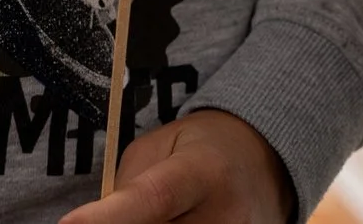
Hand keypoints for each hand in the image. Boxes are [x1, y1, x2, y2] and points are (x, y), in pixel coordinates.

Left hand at [60, 109, 295, 223]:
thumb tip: (97, 223)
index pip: (152, 200)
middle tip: (112, 213)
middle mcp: (226, 217)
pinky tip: (172, 222)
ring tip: (166, 211)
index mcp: (204, 171)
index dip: (108, 219)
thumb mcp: (160, 147)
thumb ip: (126, 188)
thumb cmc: (202, 150)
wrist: (265, 166)